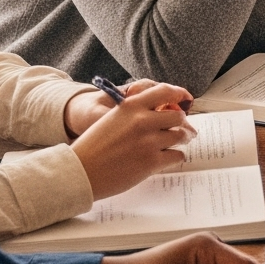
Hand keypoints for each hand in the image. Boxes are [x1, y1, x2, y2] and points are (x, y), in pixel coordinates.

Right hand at [69, 82, 196, 198]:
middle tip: (181, 128)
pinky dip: (176, 156)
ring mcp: (148, 142)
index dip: (179, 94)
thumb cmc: (93, 146)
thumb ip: (135, 112)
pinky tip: (170, 157)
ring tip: (180, 142)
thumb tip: (161, 111)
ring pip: (181, 136)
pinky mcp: (151, 162)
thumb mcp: (112, 118)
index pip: (165, 91)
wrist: (80, 172)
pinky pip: (177, 156)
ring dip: (182, 139)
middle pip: (178, 116)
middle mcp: (142, 121)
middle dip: (181, 123)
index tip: (184, 99)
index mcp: (131, 106)